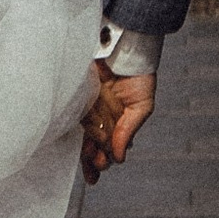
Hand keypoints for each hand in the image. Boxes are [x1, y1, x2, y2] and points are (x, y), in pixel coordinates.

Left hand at [82, 64, 155, 183]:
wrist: (128, 49)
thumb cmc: (138, 76)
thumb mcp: (141, 107)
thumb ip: (128, 131)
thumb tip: (119, 158)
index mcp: (114, 122)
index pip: (106, 147)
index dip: (102, 160)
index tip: (102, 168)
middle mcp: (99, 117)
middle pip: (91, 145)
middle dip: (91, 160)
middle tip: (96, 168)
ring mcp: (87, 107)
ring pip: (82, 134)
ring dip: (85, 150)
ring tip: (91, 160)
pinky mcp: (77, 96)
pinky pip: (76, 115)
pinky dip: (82, 128)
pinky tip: (84, 139)